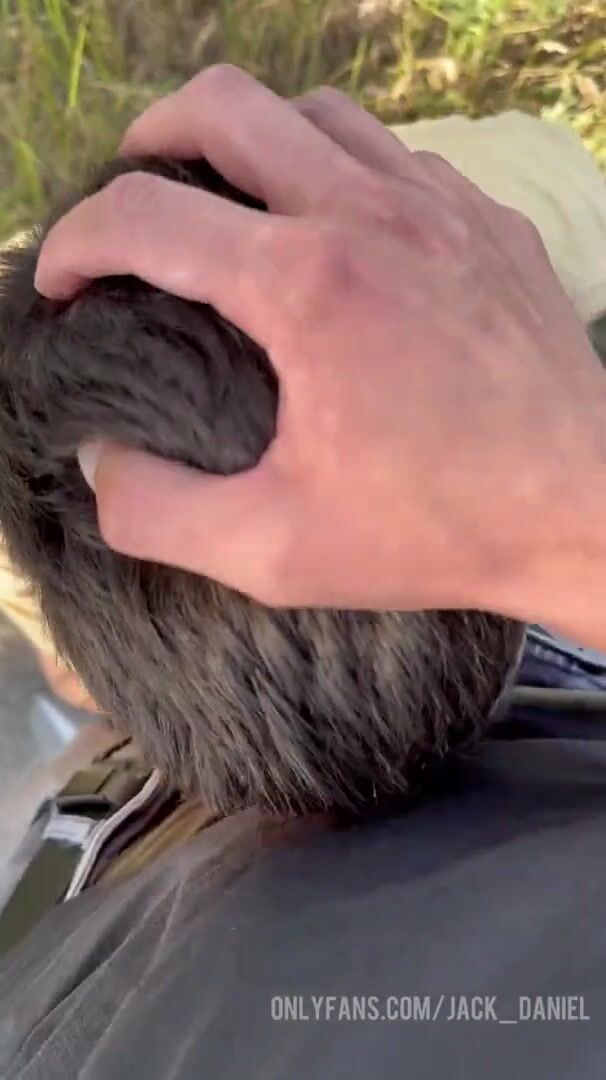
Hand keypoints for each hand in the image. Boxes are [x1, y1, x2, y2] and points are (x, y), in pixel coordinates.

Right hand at [35, 67, 605, 634]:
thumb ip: (158, 512)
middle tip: (129, 199)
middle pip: (224, 105)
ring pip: (314, 112)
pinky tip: (331, 227)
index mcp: (307, 287)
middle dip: (150, 140)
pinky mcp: (487, 222)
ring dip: (248, 141)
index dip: (76, 240)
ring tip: (222, 200)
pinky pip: (392, 152)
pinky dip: (335, 168)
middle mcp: (371, 216)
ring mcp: (440, 207)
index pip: (146, 216)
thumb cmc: (439, 532)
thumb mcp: (274, 552)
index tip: (62, 281)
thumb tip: (103, 460)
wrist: (584, 512)